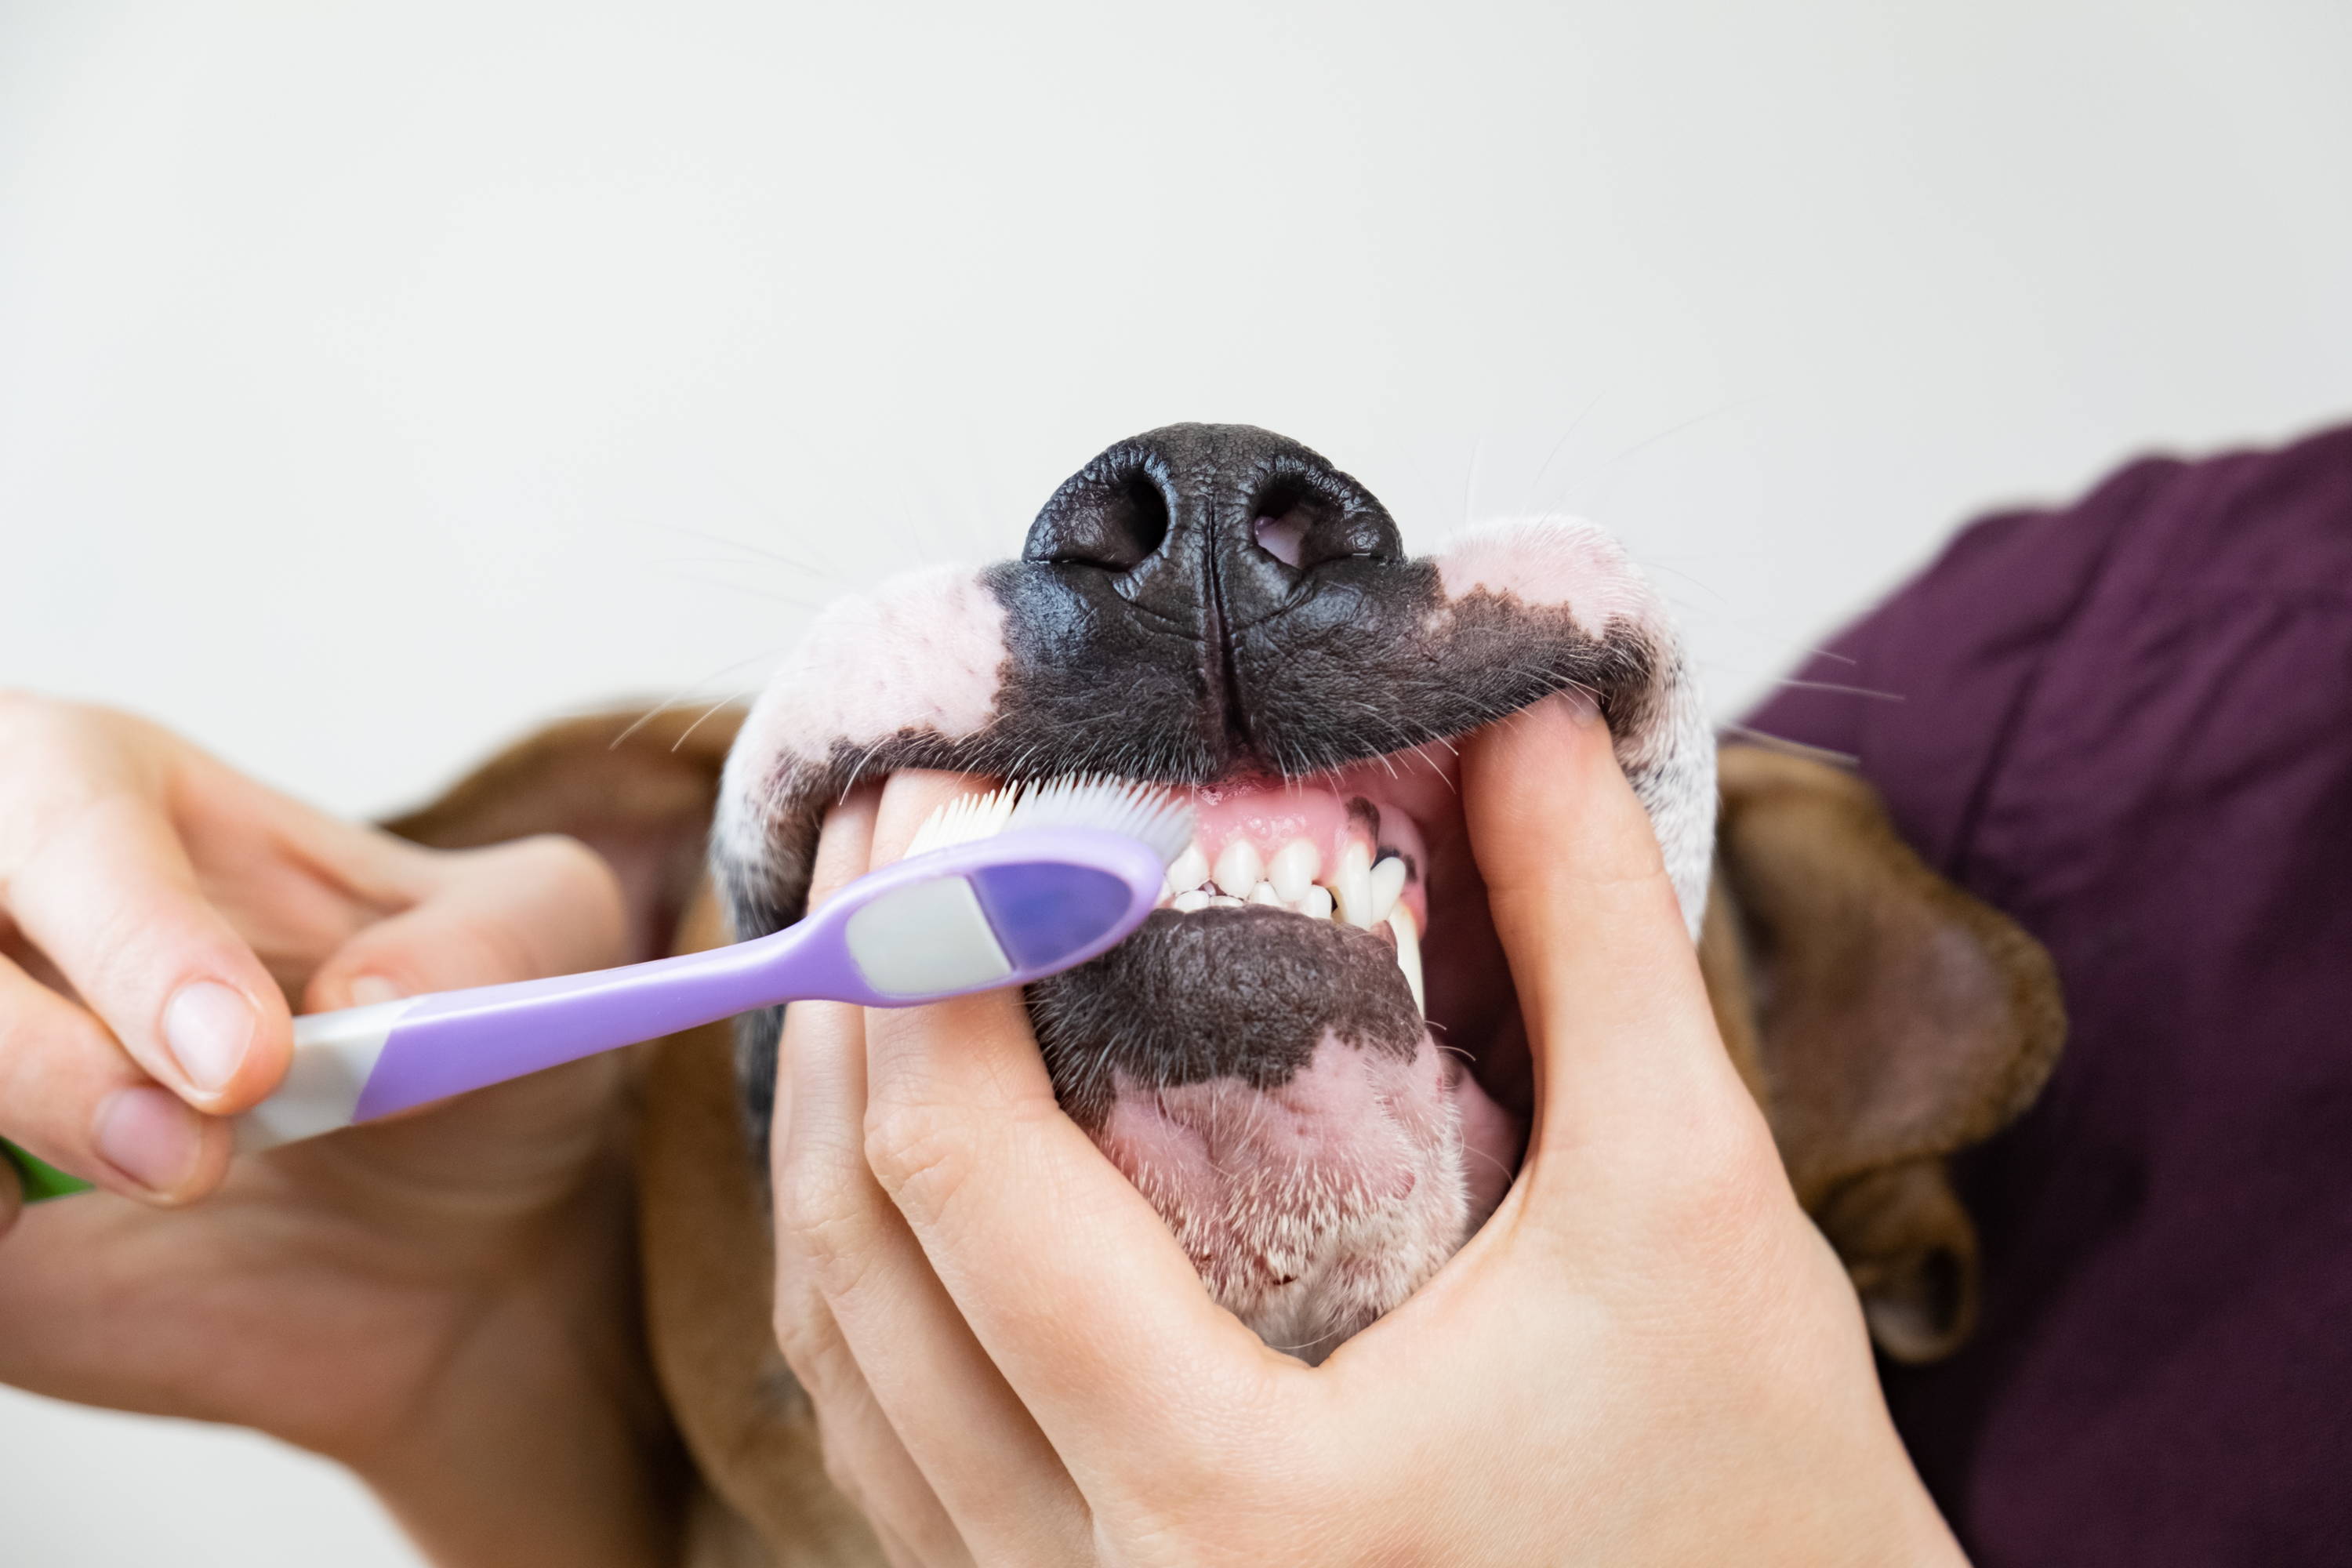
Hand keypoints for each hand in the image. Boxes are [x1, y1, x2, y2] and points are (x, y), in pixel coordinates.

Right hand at [0, 695, 676, 1566]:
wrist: (443, 1237)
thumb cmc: (459, 1039)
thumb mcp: (548, 942)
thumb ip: (505, 932)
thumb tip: (374, 1000)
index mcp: (97, 791)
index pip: (67, 830)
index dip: (143, 949)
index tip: (246, 1064)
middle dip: (44, 1057)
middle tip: (197, 1152)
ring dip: (21, 1125)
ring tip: (173, 1183)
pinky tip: (55, 1231)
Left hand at [769, 699, 1966, 1565]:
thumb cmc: (1762, 1503)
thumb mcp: (1689, 1198)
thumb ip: (1594, 927)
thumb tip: (1515, 706)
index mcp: (1231, 1505)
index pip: (966, 1182)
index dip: (926, 950)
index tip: (939, 793)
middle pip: (857, 1263)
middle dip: (843, 1014)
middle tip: (882, 831)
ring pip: (844, 1366)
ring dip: (835, 1143)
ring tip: (884, 953)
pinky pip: (895, 1443)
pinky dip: (883, 1275)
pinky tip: (928, 1142)